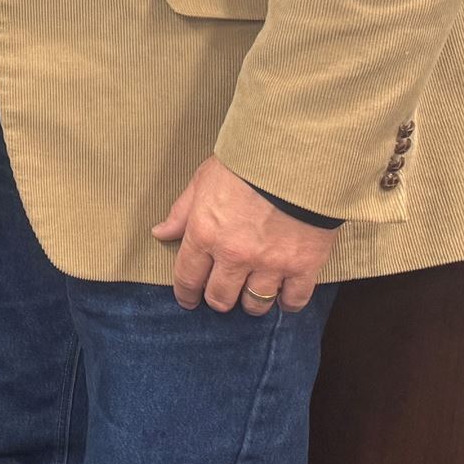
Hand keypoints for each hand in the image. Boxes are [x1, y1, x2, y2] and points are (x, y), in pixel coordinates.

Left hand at [154, 155, 337, 313]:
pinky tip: (284, 297)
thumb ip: (181, 212)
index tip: (188, 301)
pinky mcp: (303, 265)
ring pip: (255, 303)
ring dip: (251, 304)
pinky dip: (288, 303)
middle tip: (221, 296)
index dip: (186, 294)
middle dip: (217, 299)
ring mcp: (270, 263)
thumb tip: (160, 233)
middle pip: (220, 297)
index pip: (187, 277)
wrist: (295, 160)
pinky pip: (294, 299)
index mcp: (205, 234)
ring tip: (252, 296)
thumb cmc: (245, 165)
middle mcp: (234, 255)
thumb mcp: (202, 182)